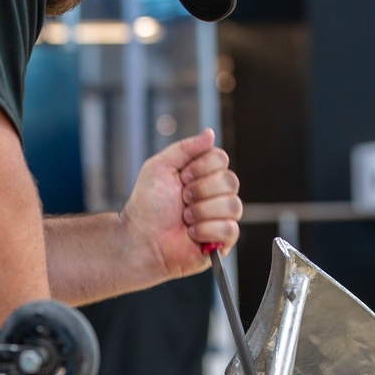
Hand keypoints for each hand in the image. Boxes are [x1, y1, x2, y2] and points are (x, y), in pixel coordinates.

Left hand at [121, 128, 241, 281]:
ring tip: (185, 218)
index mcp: (203, 175)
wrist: (140, 238)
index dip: (201, 168)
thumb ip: (185, 148)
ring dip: (202, 211)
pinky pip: (230, 229)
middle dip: (200, 191)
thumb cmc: (147, 205)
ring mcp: (221, 217)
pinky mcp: (222, 241)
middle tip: (182, 199)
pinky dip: (207, 230)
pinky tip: (192, 234)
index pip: (221, 159)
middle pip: (230, 181)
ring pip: (233, 205)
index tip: (182, 178)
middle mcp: (215, 194)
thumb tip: (210, 133)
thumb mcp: (160, 167)